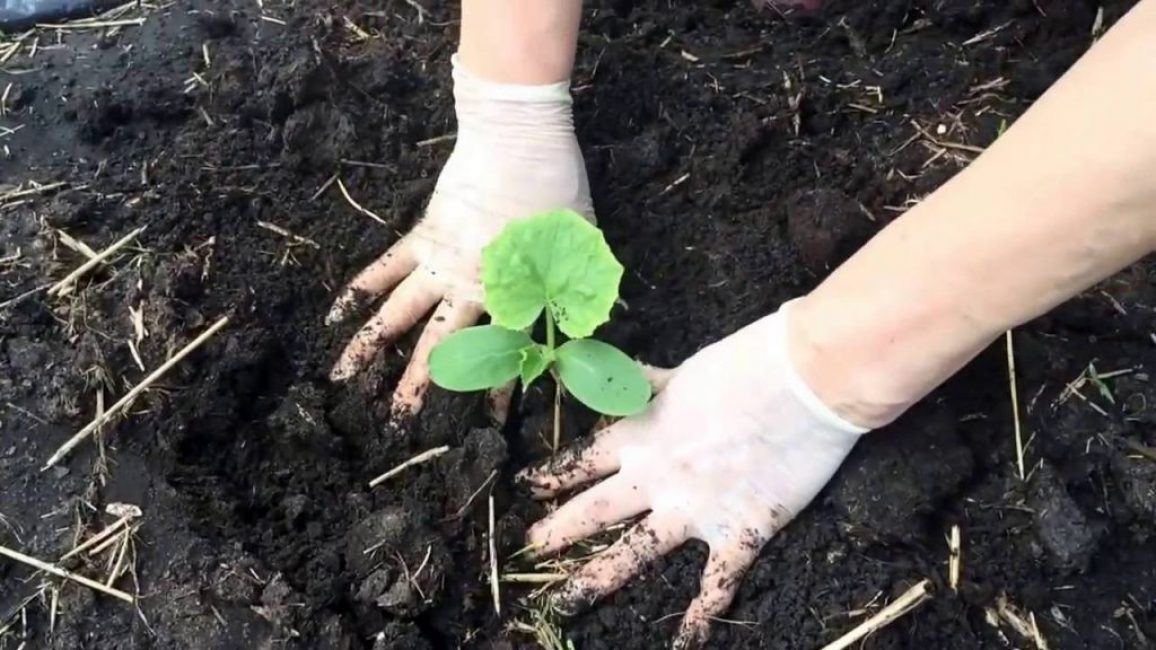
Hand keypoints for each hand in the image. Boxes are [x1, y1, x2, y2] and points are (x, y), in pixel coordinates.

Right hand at [326, 54, 593, 418]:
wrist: (517, 141)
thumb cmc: (557, 192)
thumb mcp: (581, 247)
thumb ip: (583, 290)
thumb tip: (600, 327)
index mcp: (511, 295)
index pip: (505, 353)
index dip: (501, 388)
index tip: (494, 422)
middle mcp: (468, 289)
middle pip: (438, 345)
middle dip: (416, 386)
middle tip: (396, 421)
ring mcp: (439, 263)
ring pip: (398, 313)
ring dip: (371, 345)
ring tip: (342, 377)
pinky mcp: (422, 237)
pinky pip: (386, 267)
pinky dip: (361, 287)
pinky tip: (338, 313)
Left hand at [519, 302, 868, 648]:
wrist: (802, 382)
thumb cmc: (744, 366)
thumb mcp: (683, 371)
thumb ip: (649, 385)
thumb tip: (625, 374)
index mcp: (641, 434)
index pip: (583, 460)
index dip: (553, 475)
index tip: (529, 488)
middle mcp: (656, 478)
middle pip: (593, 512)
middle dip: (556, 532)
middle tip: (529, 549)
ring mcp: (694, 510)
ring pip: (634, 554)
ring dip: (597, 580)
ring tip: (564, 602)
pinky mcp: (738, 532)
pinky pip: (714, 584)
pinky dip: (700, 616)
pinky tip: (684, 642)